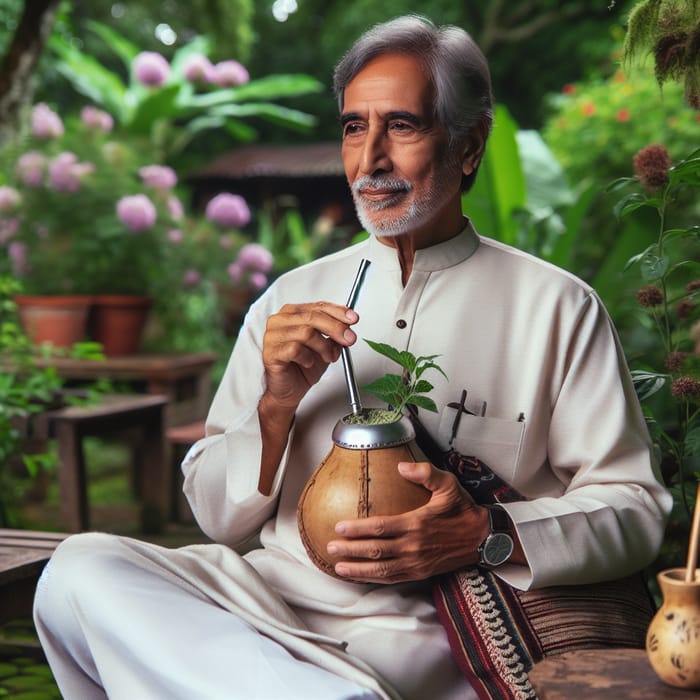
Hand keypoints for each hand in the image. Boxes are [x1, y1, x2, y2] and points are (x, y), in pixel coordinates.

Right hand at [261, 301, 358, 410]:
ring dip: (323, 346)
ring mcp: (273, 335)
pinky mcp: (270, 352)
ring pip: (306, 332)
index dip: (338, 311)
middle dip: (336, 328)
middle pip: (313, 317)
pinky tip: (308, 362)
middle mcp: (281, 320)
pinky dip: (307, 357)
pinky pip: (294, 349)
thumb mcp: (325, 348)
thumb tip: (347, 329)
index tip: (352, 318)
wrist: (289, 390)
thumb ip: (334, 336)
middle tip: (348, 339)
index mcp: (293, 313)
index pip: (318, 306)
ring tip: (328, 357)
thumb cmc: (303, 368)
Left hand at [326, 462, 489, 583]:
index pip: (380, 528)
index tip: (339, 526)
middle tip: (331, 546)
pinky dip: (373, 578)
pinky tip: (360, 576)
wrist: (483, 538)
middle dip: (351, 550)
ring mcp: (417, 563)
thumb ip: (425, 473)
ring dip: (358, 570)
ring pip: (381, 569)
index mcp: (417, 524)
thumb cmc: (462, 508)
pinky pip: (392, 578)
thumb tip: (401, 467)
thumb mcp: (448, 484)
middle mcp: (414, 546)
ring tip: (338, 567)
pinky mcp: (421, 573)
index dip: (358, 529)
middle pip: (375, 551)